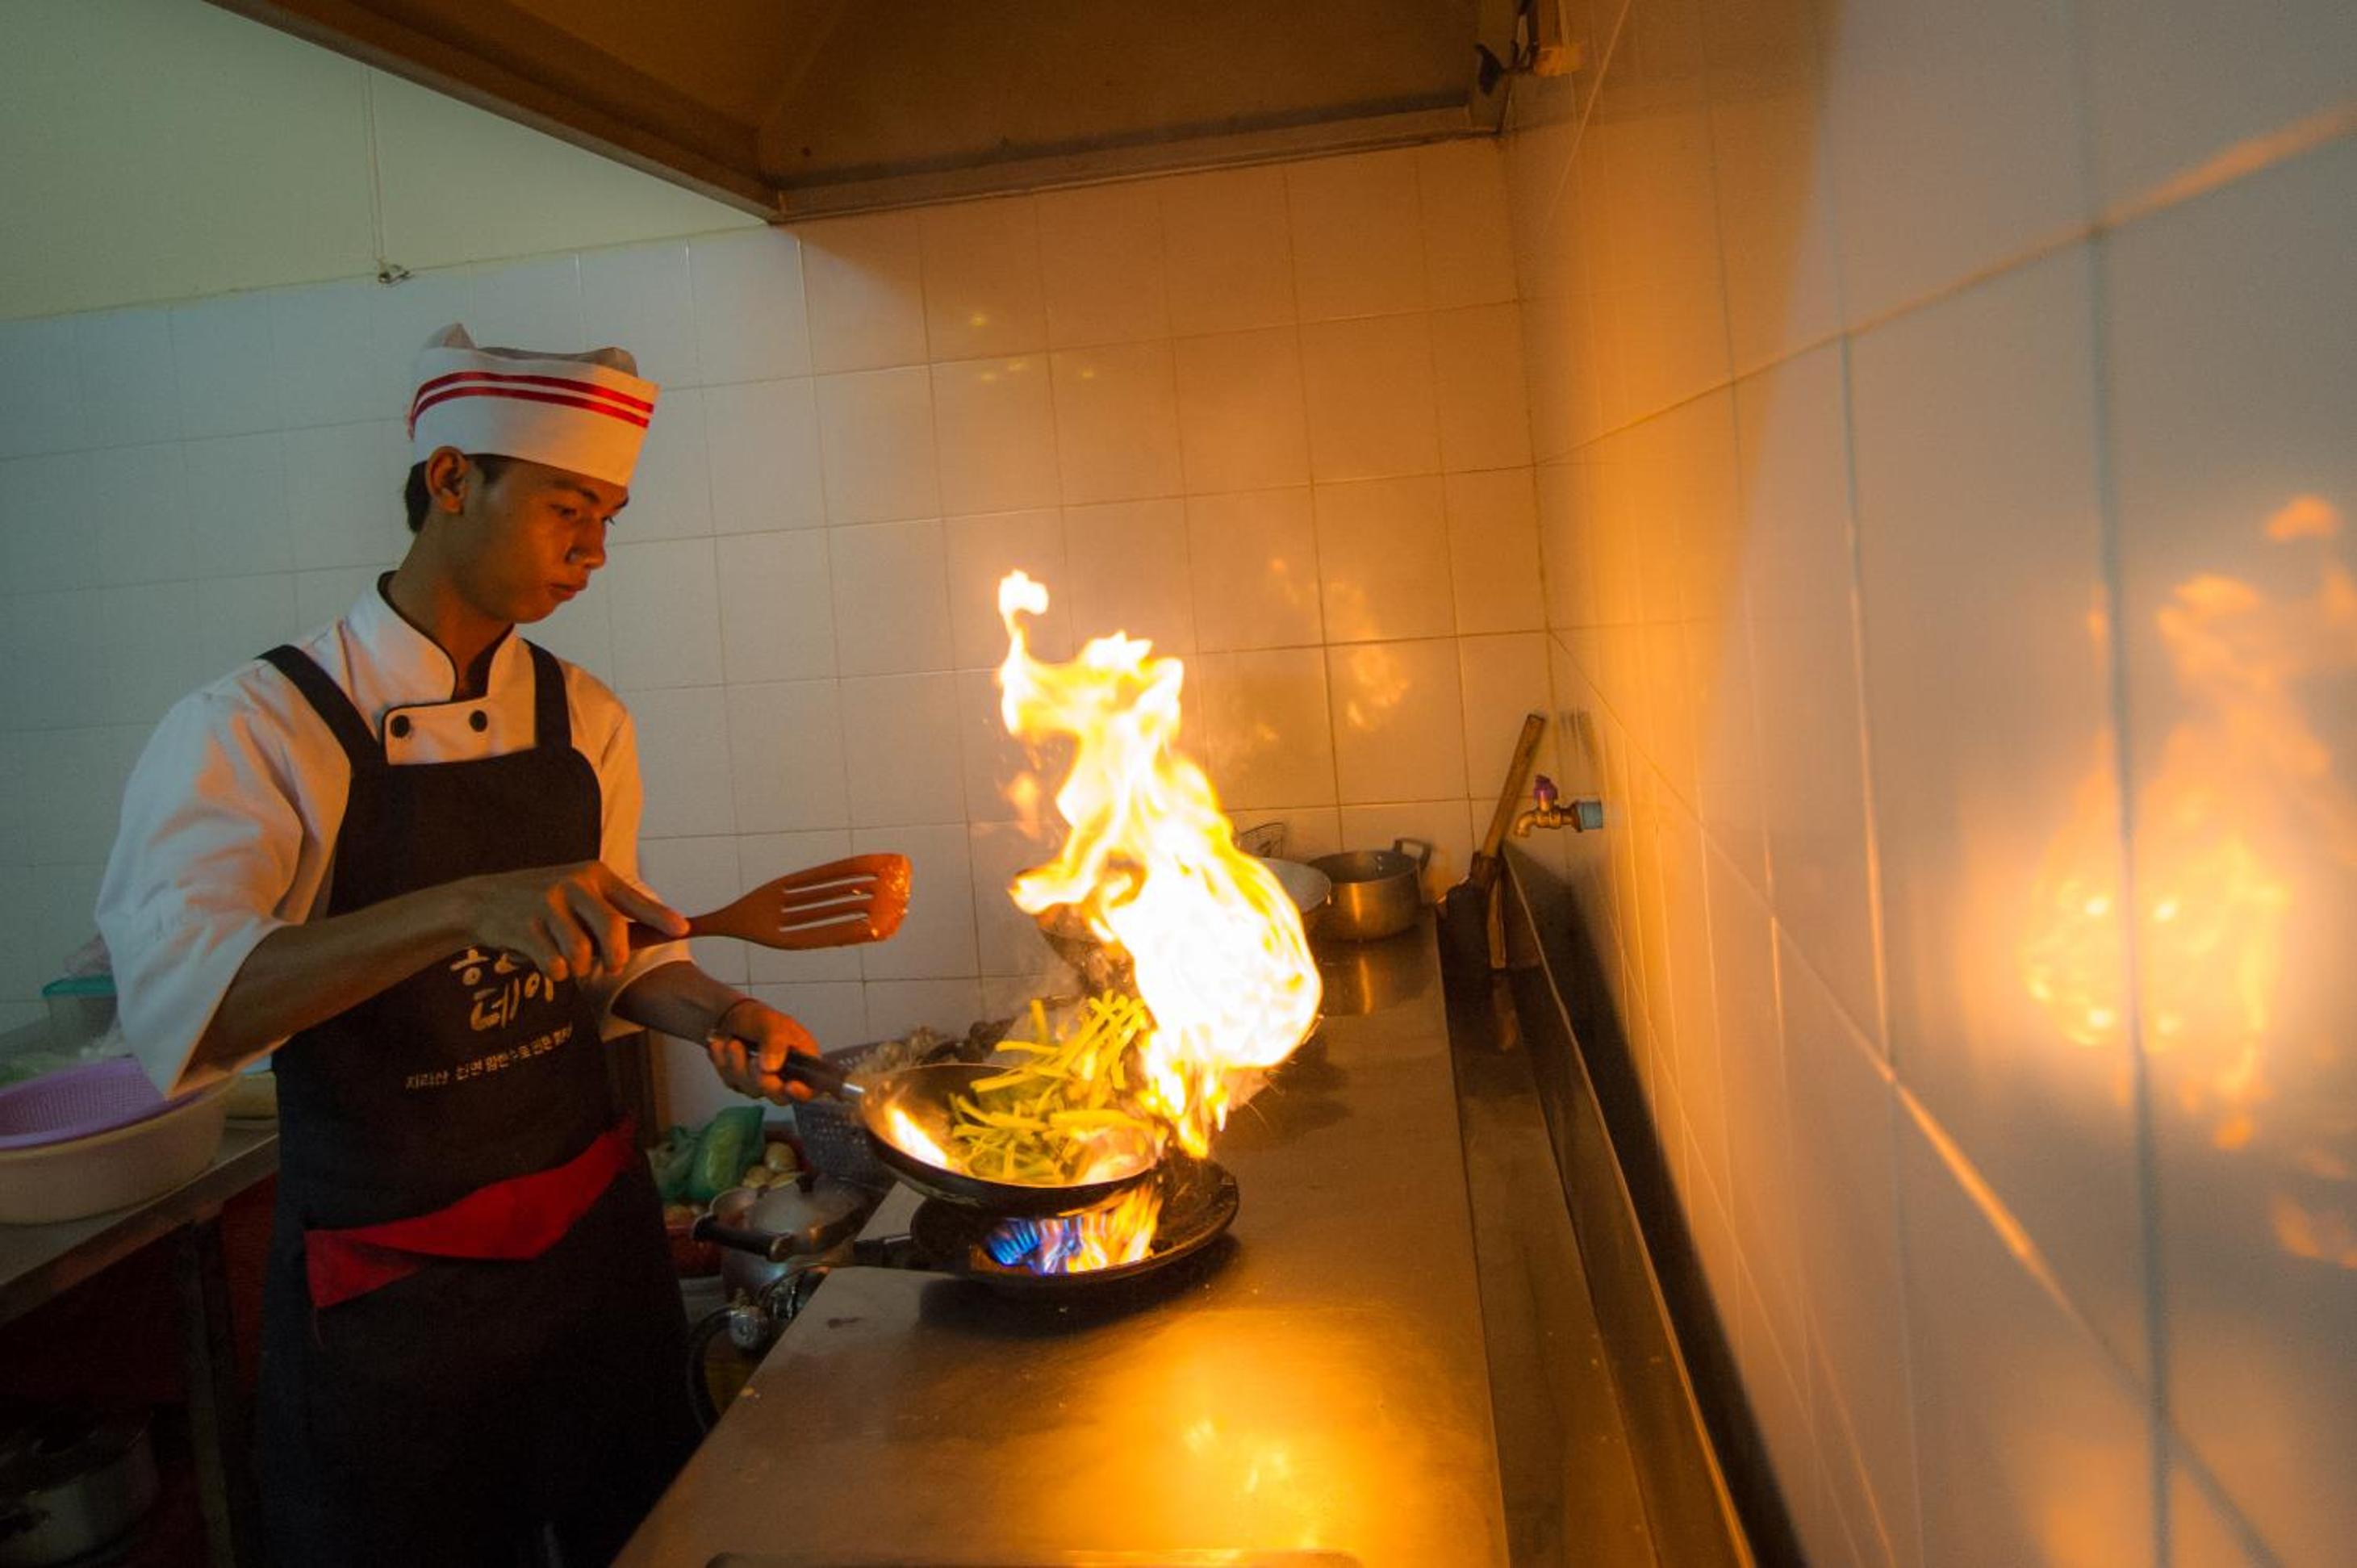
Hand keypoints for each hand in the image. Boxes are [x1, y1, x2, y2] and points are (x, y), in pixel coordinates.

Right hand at [459, 860, 687, 984]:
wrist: (482, 900)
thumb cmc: (542, 902)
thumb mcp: (577, 893)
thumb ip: (609, 910)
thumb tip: (656, 932)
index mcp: (593, 874)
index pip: (633, 900)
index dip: (659, 917)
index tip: (682, 929)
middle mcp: (573, 884)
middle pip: (612, 931)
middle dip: (616, 957)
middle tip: (612, 965)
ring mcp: (548, 904)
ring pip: (582, 954)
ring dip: (578, 967)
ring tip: (566, 959)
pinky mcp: (526, 927)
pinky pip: (556, 966)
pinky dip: (555, 972)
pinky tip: (543, 959)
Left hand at [704, 998, 818, 1104]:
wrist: (730, 1017)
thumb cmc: (758, 1018)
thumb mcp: (771, 1023)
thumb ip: (775, 1043)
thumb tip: (771, 1068)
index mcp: (803, 1060)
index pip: (812, 1088)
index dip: (803, 1092)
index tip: (789, 1086)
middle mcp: (786, 1076)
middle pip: (779, 1096)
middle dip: (762, 1079)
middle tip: (752, 1059)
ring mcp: (763, 1083)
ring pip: (751, 1090)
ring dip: (737, 1065)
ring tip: (733, 1042)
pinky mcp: (742, 1084)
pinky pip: (732, 1083)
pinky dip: (724, 1064)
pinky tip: (722, 1047)